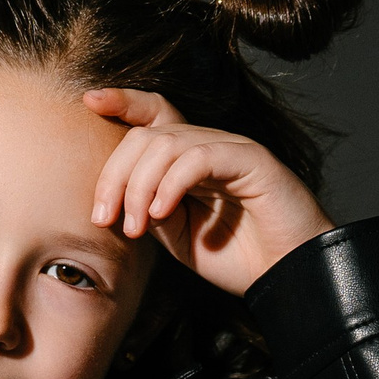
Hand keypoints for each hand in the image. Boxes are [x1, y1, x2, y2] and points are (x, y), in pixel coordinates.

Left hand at [84, 89, 331, 296]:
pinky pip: (199, 157)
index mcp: (192, 160)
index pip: (155, 115)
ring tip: (134, 225)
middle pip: (148, 133)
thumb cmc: (239, 259)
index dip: (124, 101)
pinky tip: (159, 212)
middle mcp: (210, 146)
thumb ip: (151, 211)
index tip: (90, 100)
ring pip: (167, 143)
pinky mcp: (252, 160)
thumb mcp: (179, 237)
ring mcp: (232, 149)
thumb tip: (118, 196)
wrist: (287, 278)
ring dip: (138, 185)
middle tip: (104, 218)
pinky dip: (170, 184)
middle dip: (115, 174)